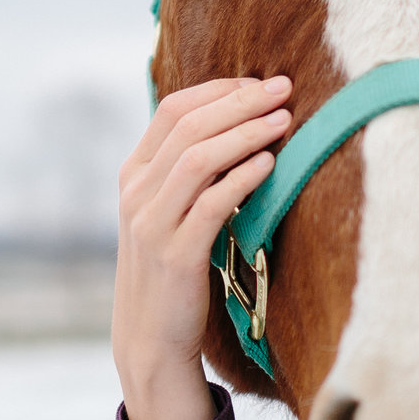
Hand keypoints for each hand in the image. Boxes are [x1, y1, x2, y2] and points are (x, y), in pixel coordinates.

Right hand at [111, 75, 293, 419]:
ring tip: (284, 119)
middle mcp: (136, 193)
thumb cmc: (172, 269)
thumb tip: (241, 124)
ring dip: (246, 132)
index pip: (173, 109)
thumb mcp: (168, 212)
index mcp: (133, 174)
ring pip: (198, 158)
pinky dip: (243, 177)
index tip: (260, 83)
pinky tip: (270, 164)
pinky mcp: (175, 256)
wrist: (150, 336)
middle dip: (241, 101)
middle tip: (284, 88)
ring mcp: (152, 224)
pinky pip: (212, 204)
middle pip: (189, 126)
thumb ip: (189, 171)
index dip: (220, 89)